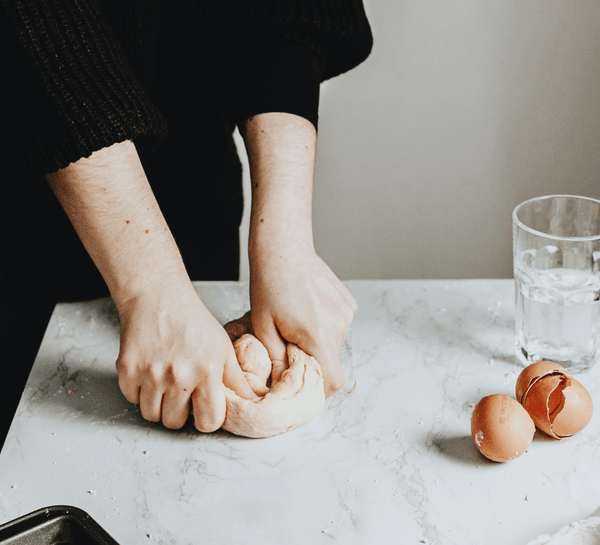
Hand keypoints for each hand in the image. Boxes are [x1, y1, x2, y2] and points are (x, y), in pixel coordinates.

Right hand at [115, 278, 254, 430]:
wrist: (158, 298)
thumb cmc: (194, 322)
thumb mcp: (223, 347)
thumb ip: (236, 379)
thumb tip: (253, 402)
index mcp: (207, 372)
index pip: (209, 422)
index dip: (207, 419)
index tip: (204, 409)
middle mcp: (178, 376)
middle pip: (175, 424)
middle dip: (180, 413)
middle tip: (182, 392)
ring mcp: (150, 374)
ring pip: (151, 415)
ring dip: (158, 405)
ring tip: (166, 382)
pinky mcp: (127, 371)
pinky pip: (132, 399)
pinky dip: (140, 391)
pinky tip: (150, 372)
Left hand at [249, 242, 356, 396]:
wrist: (284, 249)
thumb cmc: (269, 286)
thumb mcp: (263, 328)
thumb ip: (277, 361)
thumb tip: (283, 384)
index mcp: (318, 335)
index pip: (334, 380)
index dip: (319, 389)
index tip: (302, 382)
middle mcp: (339, 325)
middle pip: (331, 360)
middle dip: (311, 359)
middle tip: (288, 343)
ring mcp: (347, 313)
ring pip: (334, 343)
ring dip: (317, 341)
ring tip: (296, 321)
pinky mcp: (348, 303)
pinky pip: (338, 326)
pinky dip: (324, 325)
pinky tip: (308, 309)